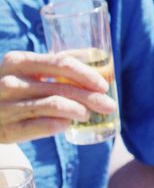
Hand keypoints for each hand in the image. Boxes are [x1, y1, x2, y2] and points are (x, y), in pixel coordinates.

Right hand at [0, 51, 116, 143]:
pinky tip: (69, 125)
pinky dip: (61, 125)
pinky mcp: (8, 129)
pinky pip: (42, 127)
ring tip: (89, 114)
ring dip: (79, 111)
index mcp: (19, 61)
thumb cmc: (13, 86)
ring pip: (55, 106)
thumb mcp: (26, 69)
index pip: (61, 63)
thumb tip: (99, 59)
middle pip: (62, 88)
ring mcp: (6, 106)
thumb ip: (55, 64)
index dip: (87, 74)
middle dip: (92, 98)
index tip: (103, 85)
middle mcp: (10, 82)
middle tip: (109, 106)